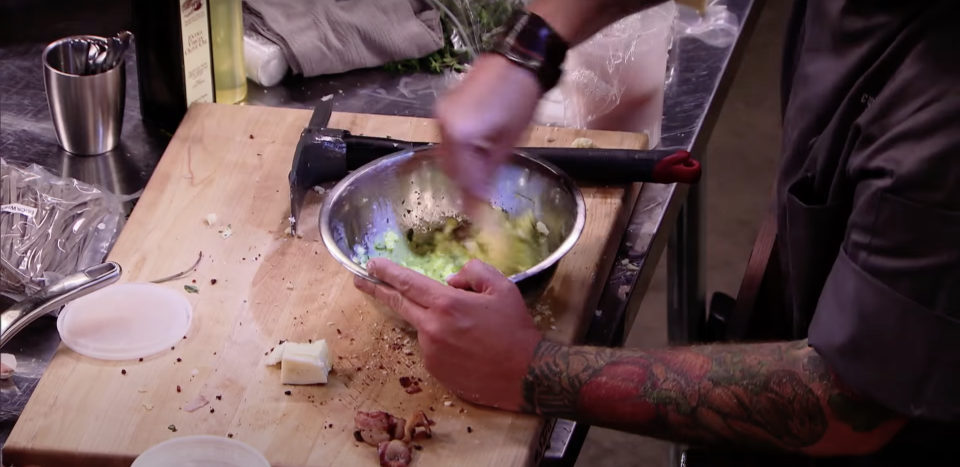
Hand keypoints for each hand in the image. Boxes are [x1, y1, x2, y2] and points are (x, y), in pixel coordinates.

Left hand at [354, 258, 542, 410]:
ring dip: (432, 321)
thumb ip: (472, 272)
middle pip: (398, 304)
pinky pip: (431, 348)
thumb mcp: (502, 287)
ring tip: (468, 329)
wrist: (527, 374)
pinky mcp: (435, 371)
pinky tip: (466, 347)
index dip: (386, 272)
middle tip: (362, 280)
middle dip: (378, 289)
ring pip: (421, 327)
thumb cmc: (515, 329)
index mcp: (447, 304)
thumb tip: (451, 281)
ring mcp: (431, 352)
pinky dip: (441, 342)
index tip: (371, 264)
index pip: (407, 283)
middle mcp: (432, 328)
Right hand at [435, 54, 541, 200]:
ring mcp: (440, 115)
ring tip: (481, 178)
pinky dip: (458, 153)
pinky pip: (447, 140)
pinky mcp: (444, 108)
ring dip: (461, 169)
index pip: (462, 178)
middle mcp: (443, 125)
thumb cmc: (521, 100)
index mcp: (459, 135)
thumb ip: (490, 171)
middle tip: (480, 200)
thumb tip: (481, 199)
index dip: (471, 200)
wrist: (519, 61)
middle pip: (449, 168)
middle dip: (464, 185)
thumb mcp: (509, 142)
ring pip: (446, 155)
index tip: (477, 217)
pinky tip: (475, 157)